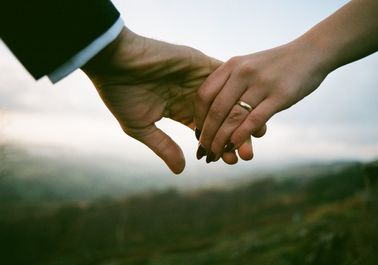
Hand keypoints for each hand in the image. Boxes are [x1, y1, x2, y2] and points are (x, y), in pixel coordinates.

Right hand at [82, 27, 250, 172]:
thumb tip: (181, 170)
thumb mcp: (141, 127)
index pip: (207, 131)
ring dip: (242, 116)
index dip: (219, 145)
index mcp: (180, 110)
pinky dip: (238, 92)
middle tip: (247, 154)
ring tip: (258, 134)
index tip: (231, 160)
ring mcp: (199, 79)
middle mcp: (193, 96)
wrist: (114, 61)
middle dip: (235, 136)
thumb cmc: (121, 95)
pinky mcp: (202, 64)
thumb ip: (163, 146)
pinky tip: (252, 108)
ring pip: (228, 100)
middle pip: (222, 119)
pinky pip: (226, 79)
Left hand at [195, 40, 329, 157]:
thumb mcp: (248, 66)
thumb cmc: (276, 65)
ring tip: (217, 154)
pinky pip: (254, 120)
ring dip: (222, 140)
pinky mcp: (280, 96)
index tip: (199, 133)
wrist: (311, 53)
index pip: (204, 94)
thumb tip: (215, 116)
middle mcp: (243, 73)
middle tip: (204, 151)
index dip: (198, 117)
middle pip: (216, 109)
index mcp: (232, 65)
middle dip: (208, 134)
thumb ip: (231, 85)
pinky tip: (235, 147)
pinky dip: (241, 136)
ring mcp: (261, 84)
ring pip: (233, 117)